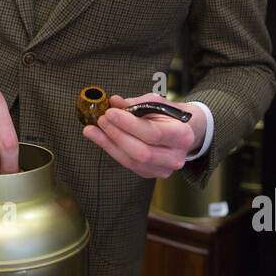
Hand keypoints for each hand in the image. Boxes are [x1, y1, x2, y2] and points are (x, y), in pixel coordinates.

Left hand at [82, 92, 206, 178]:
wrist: (183, 131)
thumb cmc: (168, 114)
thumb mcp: (156, 102)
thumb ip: (135, 103)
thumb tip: (113, 101)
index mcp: (182, 135)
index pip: (153, 133)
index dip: (129, 124)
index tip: (110, 112)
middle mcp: (175, 157)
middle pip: (141, 152)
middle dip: (117, 135)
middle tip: (101, 119)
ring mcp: (163, 169)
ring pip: (131, 161)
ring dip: (109, 144)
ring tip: (92, 129)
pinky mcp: (150, 174)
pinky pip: (127, 164)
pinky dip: (112, 150)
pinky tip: (100, 138)